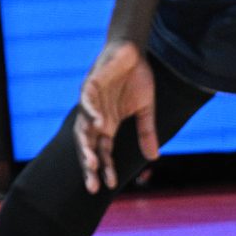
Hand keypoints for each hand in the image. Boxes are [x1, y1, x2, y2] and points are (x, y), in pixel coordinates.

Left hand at [75, 40, 159, 193]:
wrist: (132, 50)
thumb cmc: (136, 79)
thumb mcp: (145, 109)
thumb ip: (146, 132)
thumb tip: (153, 158)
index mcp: (108, 125)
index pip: (103, 151)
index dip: (105, 168)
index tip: (110, 185)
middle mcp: (96, 117)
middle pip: (88, 145)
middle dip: (89, 165)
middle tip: (92, 185)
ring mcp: (91, 102)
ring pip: (82, 127)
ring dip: (86, 145)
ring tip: (92, 162)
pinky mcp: (91, 84)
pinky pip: (86, 101)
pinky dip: (91, 112)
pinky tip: (98, 124)